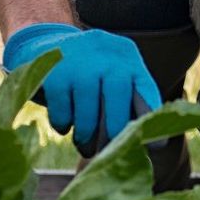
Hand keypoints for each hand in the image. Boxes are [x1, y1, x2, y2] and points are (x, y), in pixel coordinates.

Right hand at [3, 23, 162, 148]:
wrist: (43, 48)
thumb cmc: (87, 76)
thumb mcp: (110, 78)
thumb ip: (128, 103)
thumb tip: (149, 145)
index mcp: (127, 58)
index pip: (145, 89)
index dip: (150, 118)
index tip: (156, 145)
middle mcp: (106, 54)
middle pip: (117, 96)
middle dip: (114, 129)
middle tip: (109, 151)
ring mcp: (78, 60)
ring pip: (87, 109)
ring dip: (86, 135)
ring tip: (84, 145)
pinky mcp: (53, 72)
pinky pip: (62, 111)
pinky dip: (63, 124)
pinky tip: (64, 125)